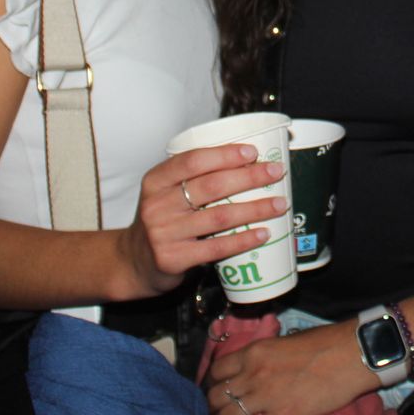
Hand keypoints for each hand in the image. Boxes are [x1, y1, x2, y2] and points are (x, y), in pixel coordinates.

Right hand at [118, 143, 288, 298]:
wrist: (135, 262)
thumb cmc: (162, 220)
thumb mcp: (165, 193)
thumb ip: (194, 178)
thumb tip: (246, 161)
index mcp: (156, 181)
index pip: (192, 160)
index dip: (224, 154)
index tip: (252, 152)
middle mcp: (158, 205)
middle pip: (211, 186)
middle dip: (249, 177)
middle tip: (276, 173)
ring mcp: (164, 233)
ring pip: (219, 217)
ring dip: (254, 209)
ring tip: (279, 204)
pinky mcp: (173, 259)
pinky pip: (216, 248)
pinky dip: (243, 240)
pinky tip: (263, 233)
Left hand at [205, 319, 376, 414]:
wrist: (349, 354)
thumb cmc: (324, 342)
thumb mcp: (286, 341)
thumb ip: (267, 355)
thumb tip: (262, 366)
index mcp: (254, 352)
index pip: (218, 369)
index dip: (211, 383)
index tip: (211, 391)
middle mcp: (253, 374)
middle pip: (217, 395)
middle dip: (210, 409)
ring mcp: (266, 397)